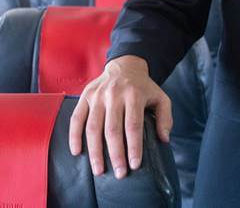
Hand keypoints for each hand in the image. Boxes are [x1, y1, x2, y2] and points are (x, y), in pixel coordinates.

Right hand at [68, 55, 172, 178]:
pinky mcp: (85, 97)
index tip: (135, 165)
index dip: (134, 147)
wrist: (125, 66)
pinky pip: (76, 118)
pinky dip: (74, 136)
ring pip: (93, 127)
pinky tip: (77, 152)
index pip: (133, 125)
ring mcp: (97, 96)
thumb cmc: (143, 88)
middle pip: (112, 129)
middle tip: (119, 174)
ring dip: (95, 151)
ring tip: (99, 171)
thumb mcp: (161, 97)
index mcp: (134, 94)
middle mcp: (114, 94)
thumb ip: (165, 117)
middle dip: (116, 154)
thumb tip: (164, 139)